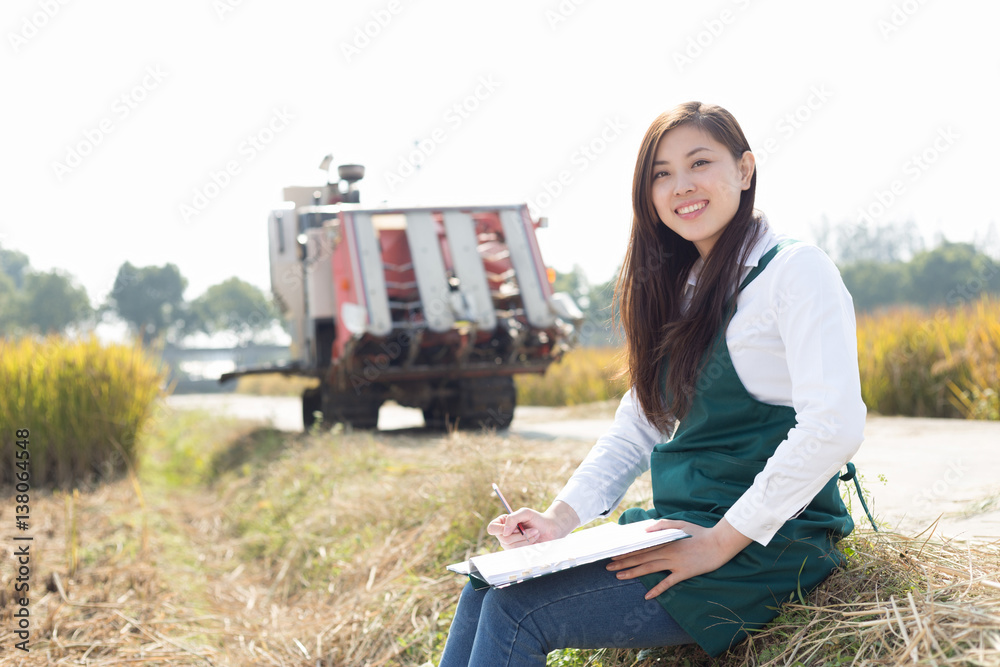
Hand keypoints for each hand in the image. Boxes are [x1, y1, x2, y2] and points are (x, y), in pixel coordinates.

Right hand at [486, 500, 579, 549]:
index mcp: (503, 522)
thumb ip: (513, 518)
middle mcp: (504, 534)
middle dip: (520, 535)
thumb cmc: (538, 519)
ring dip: (526, 539)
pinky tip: (534, 540)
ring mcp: (510, 544)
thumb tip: (504, 532)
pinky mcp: (517, 551)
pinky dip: (528, 545)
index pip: (492, 528)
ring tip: (534, 533)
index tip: (515, 528)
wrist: (550, 529)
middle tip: (532, 529)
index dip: (500, 529)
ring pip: (512, 547)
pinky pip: (519, 552)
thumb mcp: (525, 513)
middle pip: (503, 539)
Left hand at [606, 518, 751, 598]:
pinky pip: (668, 583)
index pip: (642, 546)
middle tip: (608, 567)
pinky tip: (647, 596)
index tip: (614, 554)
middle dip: (623, 562)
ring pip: (649, 569)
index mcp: (665, 540)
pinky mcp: (684, 572)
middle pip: (641, 558)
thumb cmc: (700, 532)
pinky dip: (657, 590)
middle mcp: (667, 552)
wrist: (719, 543)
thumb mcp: (680, 523)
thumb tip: (645, 530)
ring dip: (633, 573)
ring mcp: (675, 563)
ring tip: (619, 576)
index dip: (627, 551)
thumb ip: (662, 525)